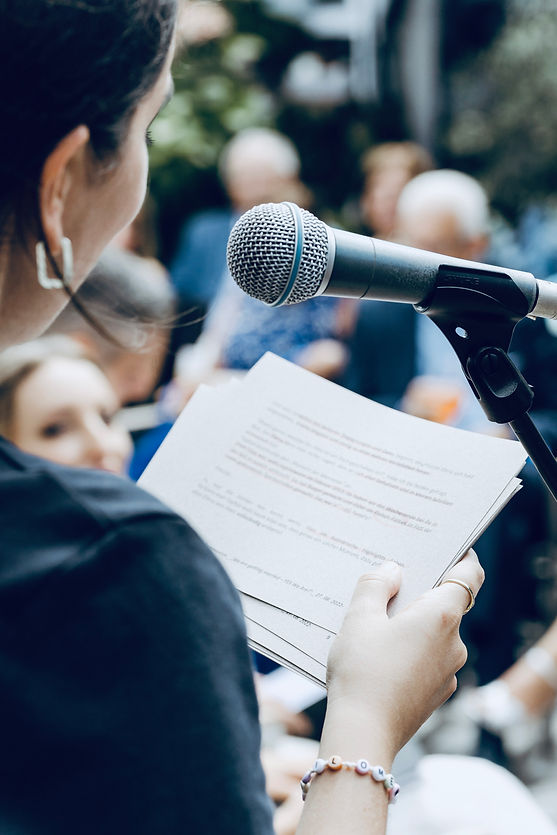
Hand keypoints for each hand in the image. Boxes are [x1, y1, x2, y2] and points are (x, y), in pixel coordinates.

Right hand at [326, 551, 483, 756]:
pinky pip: (428, 659)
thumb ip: (376, 585)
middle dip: (421, 593)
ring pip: (435, 634)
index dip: (463, 557)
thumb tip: (392, 570)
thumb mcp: (359, 618)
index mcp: (440, 616)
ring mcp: (449, 671)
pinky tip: (380, 656)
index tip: (450, 547)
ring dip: (413, 625)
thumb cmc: (362, 671)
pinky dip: (411, 651)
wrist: (363, 734)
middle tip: (389, 584)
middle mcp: (454, 643)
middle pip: (447, 604)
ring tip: (375, 625)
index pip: (468, 575)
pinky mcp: (437, 693)